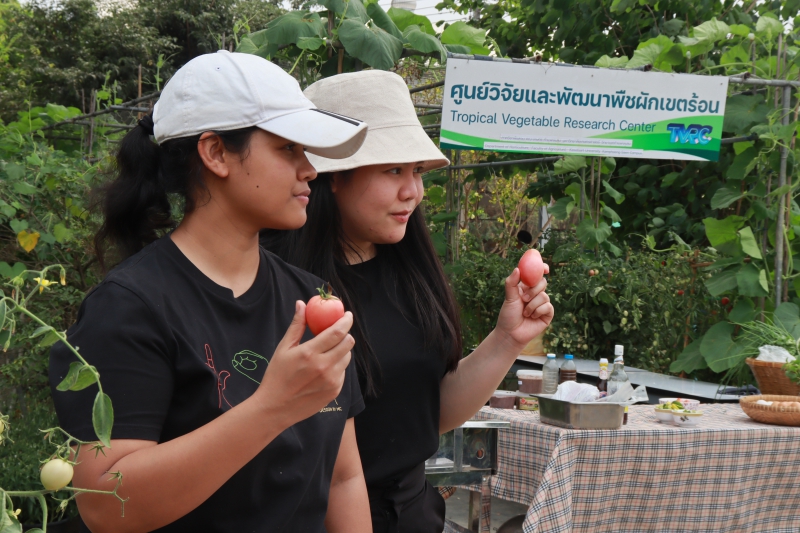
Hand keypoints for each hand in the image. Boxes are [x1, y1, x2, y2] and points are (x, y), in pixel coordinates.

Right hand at [256, 301, 353, 425]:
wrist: (275, 408)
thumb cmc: (276, 376)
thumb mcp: (283, 348)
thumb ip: (296, 325)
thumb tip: (302, 304)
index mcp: (310, 353)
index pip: (337, 332)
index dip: (346, 320)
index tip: (347, 314)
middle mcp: (324, 367)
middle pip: (348, 343)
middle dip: (346, 334)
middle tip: (338, 332)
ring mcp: (331, 380)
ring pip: (347, 357)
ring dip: (341, 350)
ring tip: (327, 351)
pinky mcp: (335, 391)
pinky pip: (343, 372)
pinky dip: (337, 366)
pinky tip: (323, 368)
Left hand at [494, 268, 553, 349]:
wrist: (511, 333)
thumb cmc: (508, 315)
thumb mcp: (509, 297)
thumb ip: (511, 283)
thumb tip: (517, 269)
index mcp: (526, 287)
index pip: (536, 275)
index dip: (541, 269)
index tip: (544, 268)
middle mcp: (535, 294)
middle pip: (542, 283)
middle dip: (533, 290)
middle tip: (524, 299)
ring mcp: (542, 304)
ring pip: (544, 296)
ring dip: (532, 305)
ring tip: (525, 313)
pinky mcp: (547, 314)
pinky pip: (548, 306)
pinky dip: (538, 311)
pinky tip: (532, 317)